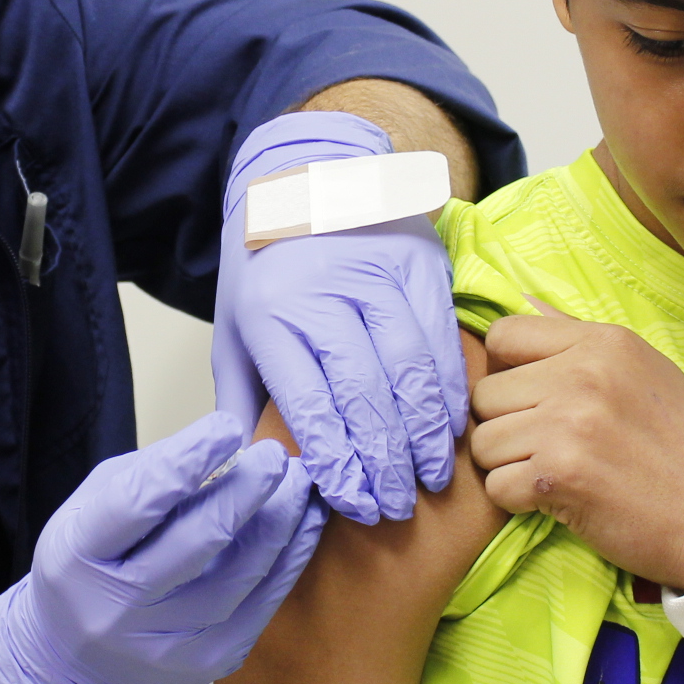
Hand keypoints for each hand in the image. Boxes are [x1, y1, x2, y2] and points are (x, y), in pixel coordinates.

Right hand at [0, 412, 326, 683]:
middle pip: (197, 540)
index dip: (188, 460)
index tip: (227, 426)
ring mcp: (164, 643)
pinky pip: (261, 605)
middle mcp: (116, 608)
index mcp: (77, 555)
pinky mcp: (206, 663)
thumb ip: (149, 475)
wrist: (76, 665)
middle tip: (275, 454)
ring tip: (299, 484)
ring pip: (239, 575)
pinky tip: (304, 523)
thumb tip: (224, 444)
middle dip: (246, 490)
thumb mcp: (91, 509)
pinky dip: (290, 558)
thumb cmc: (90, 565)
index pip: (138, 502)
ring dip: (280, 522)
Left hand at [211, 111, 463, 523]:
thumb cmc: (265, 267)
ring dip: (423, 432)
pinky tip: (449, 428)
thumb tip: (245, 466)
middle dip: (383, 459)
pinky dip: (448, 390)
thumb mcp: (234, 327)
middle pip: (363, 391)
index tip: (353, 503)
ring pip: (409, 368)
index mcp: (272, 315)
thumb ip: (241, 397)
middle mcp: (325, 295)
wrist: (304, 178)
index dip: (336, 460)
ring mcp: (376, 277)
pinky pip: (440, 339)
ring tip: (428, 478)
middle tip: (395, 505)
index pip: (310, 401)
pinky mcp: (418, 266)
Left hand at [467, 304, 683, 592]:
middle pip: (486, 393)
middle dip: (506, 425)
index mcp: (604, 342)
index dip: (506, 371)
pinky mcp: (558, 475)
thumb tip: (524, 299)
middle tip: (548, 447)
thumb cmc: (683, 448)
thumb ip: (580, 338)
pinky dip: (519, 501)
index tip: (531, 400)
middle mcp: (582, 374)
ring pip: (483, 442)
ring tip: (556, 473)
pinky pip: (496, 486)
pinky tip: (559, 500)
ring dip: (508, 466)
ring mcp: (568, 423)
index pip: (504, 335)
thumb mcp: (647, 371)